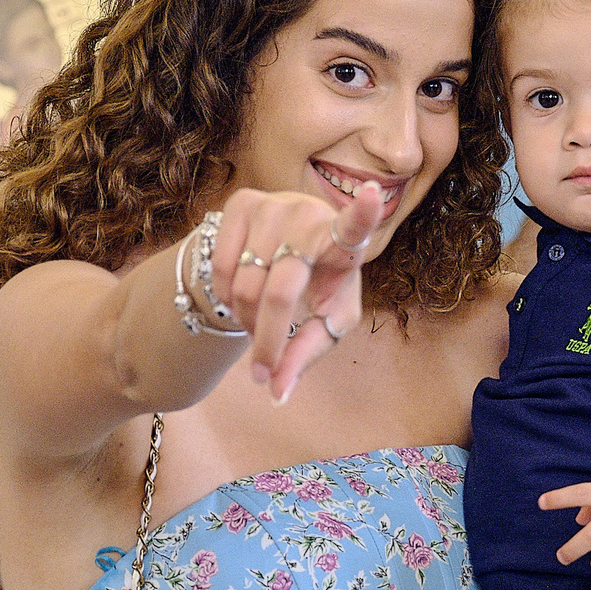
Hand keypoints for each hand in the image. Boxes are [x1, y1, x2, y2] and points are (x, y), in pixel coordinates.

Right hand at [203, 182, 383, 403]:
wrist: (289, 243)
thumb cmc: (321, 284)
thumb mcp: (326, 322)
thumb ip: (304, 356)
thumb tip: (276, 395)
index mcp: (346, 243)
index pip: (356, 226)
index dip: (362, 212)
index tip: (371, 194)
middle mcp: (310, 215)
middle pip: (280, 293)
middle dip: (266, 339)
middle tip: (263, 368)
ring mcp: (274, 205)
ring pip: (245, 285)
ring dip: (245, 320)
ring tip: (257, 323)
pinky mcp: (242, 202)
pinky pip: (220, 267)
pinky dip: (225, 296)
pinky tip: (240, 298)